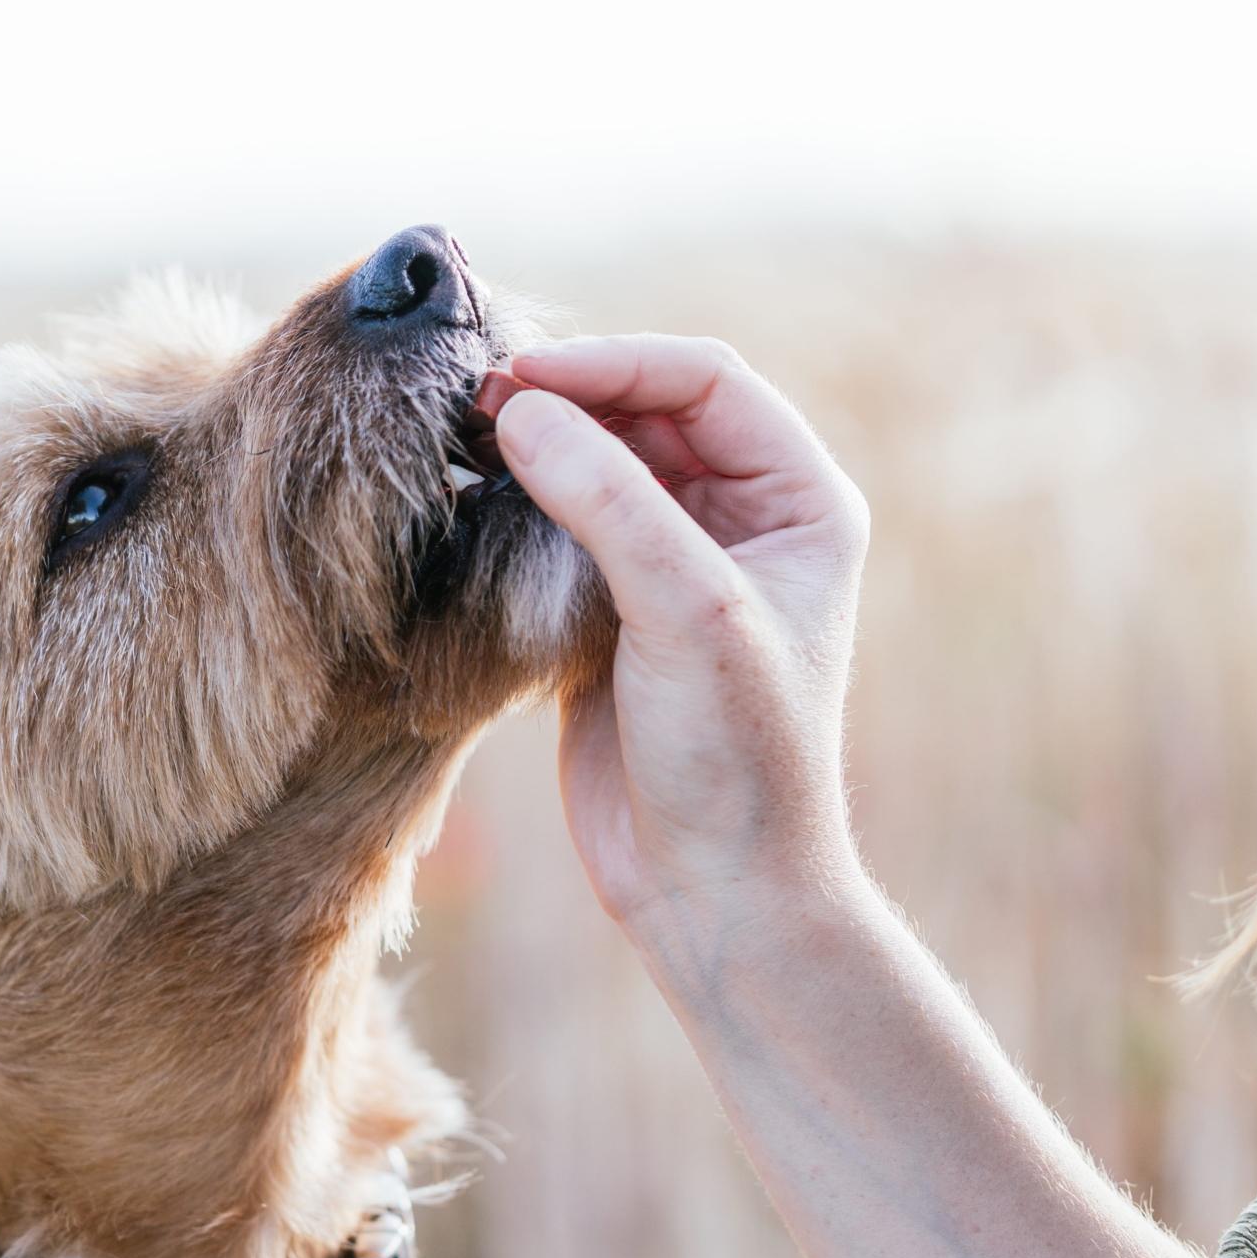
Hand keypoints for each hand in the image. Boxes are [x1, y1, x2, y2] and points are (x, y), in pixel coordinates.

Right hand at [484, 335, 869, 936]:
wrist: (713, 892)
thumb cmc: (736, 758)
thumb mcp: (687, 612)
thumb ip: (607, 502)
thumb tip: (519, 410)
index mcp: (798, 502)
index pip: (704, 382)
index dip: (614, 365)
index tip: (523, 379)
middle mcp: (743, 523)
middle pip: (644, 414)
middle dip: (566, 400)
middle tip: (474, 404)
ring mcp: (673, 569)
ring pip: (595, 469)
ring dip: (532, 451)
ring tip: (458, 441)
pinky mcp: (609, 617)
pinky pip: (557, 531)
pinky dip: (511, 509)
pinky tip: (462, 504)